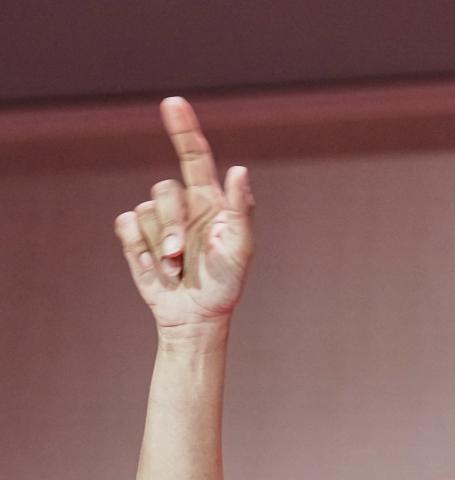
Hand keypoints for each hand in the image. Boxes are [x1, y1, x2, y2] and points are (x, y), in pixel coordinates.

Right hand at [114, 97, 254, 333]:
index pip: (195, 156)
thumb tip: (240, 170)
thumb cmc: (226, 283)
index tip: (173, 103)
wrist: (195, 314)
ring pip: (145, 209)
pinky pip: (126, 224)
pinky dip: (139, 248)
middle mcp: (184, 204)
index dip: (183, 128)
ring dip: (159, 245)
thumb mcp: (240, 248)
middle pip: (164, 189)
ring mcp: (159, 220)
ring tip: (176, 269)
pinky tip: (155, 267)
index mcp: (211, 200)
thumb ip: (241, 209)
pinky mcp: (136, 236)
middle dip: (171, 225)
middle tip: (182, 257)